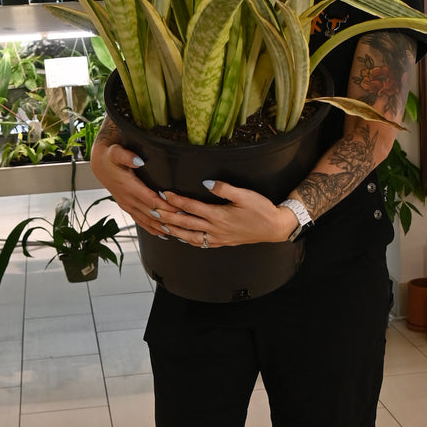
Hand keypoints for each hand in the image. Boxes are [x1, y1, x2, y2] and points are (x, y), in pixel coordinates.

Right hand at [89, 138, 173, 239]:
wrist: (100, 165)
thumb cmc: (110, 158)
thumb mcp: (116, 152)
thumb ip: (126, 156)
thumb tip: (138, 160)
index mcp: (128, 187)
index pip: (151, 200)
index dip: (166, 206)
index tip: (180, 209)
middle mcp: (128, 200)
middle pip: (152, 214)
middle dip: (169, 219)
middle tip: (186, 222)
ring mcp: (128, 206)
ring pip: (148, 221)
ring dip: (163, 227)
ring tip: (179, 232)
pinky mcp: (128, 208)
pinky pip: (141, 222)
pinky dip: (153, 229)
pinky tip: (165, 234)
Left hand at [158, 180, 298, 247]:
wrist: (275, 227)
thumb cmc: (261, 209)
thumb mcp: (245, 194)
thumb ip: (224, 188)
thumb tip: (206, 183)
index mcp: (219, 215)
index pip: (191, 207)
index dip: (175, 200)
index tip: (162, 193)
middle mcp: (215, 229)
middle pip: (185, 223)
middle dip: (167, 217)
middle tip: (152, 211)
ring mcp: (218, 238)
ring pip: (190, 236)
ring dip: (174, 231)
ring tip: (161, 225)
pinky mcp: (223, 242)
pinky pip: (201, 244)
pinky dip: (188, 241)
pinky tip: (182, 238)